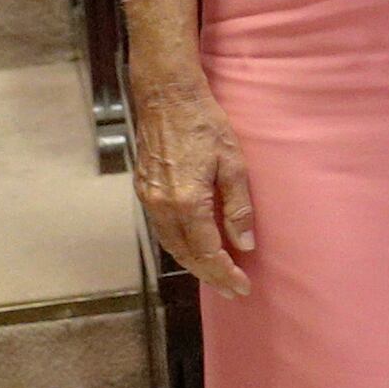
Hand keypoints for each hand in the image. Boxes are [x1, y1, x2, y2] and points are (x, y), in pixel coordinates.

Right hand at [129, 70, 256, 295]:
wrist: (167, 98)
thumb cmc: (205, 125)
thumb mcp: (233, 163)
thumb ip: (238, 207)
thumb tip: (244, 244)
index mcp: (186, 202)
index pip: (207, 252)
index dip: (225, 273)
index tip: (242, 288)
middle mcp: (161, 206)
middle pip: (186, 254)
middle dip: (210, 275)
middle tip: (232, 289)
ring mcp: (149, 198)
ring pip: (171, 244)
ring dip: (193, 263)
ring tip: (216, 274)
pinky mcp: (144, 189)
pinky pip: (163, 228)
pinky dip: (180, 244)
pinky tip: (195, 247)